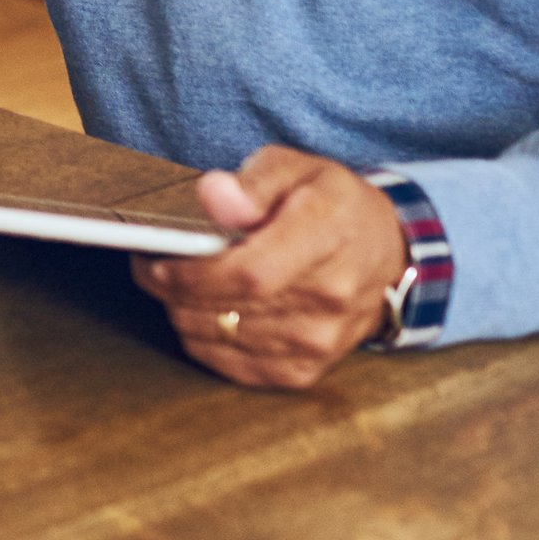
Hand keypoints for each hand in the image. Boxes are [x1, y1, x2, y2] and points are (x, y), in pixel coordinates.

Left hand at [134, 146, 409, 390]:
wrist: (383, 254)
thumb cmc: (328, 204)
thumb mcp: (294, 168)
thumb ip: (251, 182)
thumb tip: (213, 197)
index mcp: (328, 237)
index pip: (250, 274)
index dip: (192, 273)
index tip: (156, 259)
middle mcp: (329, 298)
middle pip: (225, 307)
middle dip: (173, 287)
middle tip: (154, 262)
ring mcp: (319, 342)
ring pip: (217, 336)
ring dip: (183, 310)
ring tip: (180, 281)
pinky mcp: (303, 371)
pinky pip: (229, 365)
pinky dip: (203, 338)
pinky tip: (205, 310)